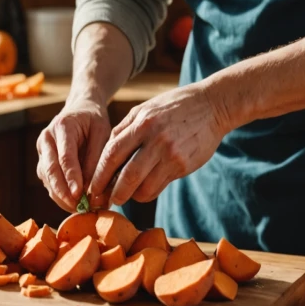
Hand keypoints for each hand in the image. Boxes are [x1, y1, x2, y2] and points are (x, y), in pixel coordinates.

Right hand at [36, 98, 111, 212]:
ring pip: (47, 179)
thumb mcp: (102, 131)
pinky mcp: (43, 162)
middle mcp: (46, 139)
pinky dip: (60, 195)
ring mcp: (42, 151)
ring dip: (61, 196)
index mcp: (62, 126)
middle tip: (78, 207)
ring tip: (80, 209)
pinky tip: (75, 204)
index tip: (80, 194)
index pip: (65, 156)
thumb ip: (97, 157)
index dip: (71, 177)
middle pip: (50, 170)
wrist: (80, 109)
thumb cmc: (94, 120)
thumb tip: (91, 186)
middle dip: (63, 192)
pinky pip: (49, 182)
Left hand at [89, 81, 230, 206]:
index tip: (93, 186)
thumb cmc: (174, 107)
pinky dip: (147, 193)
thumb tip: (105, 153)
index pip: (112, 154)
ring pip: (144, 187)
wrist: (212, 105)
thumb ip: (124, 129)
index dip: (100, 174)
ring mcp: (171, 154)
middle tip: (107, 200)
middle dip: (113, 193)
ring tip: (126, 195)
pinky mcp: (183, 166)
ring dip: (131, 196)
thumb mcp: (145, 109)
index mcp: (142, 123)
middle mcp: (156, 139)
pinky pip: (159, 187)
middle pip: (127, 176)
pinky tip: (143, 190)